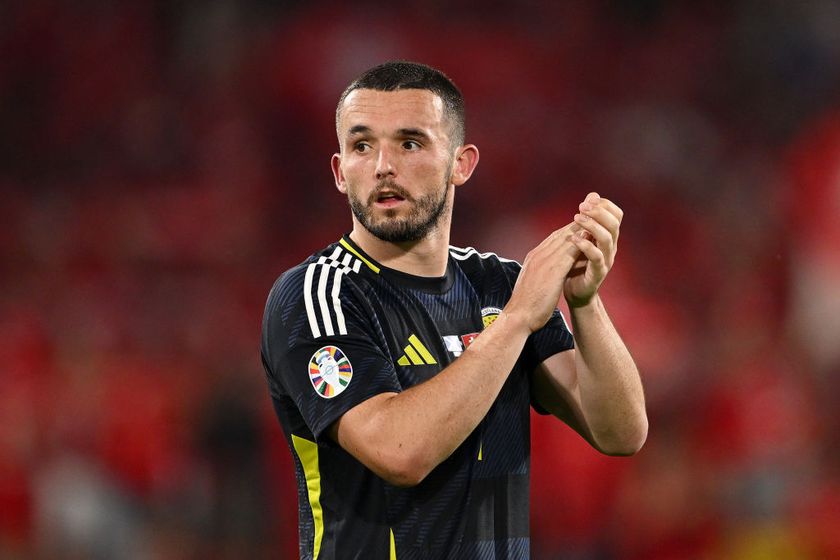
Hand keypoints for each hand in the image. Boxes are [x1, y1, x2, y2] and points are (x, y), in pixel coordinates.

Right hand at [506, 222, 582, 332]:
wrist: (518, 316)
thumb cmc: (526, 304)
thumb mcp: (532, 282)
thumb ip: (540, 271)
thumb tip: (547, 271)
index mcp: (534, 258)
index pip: (553, 239)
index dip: (568, 231)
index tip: (580, 224)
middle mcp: (538, 255)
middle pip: (560, 234)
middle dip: (576, 224)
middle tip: (591, 216)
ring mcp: (544, 261)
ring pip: (565, 239)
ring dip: (580, 230)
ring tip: (595, 222)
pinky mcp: (552, 270)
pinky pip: (569, 253)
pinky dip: (580, 244)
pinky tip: (591, 240)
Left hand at [565, 192, 621, 307]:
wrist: (574, 291)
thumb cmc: (576, 262)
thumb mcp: (581, 237)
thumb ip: (587, 218)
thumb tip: (592, 194)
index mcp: (608, 236)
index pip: (616, 215)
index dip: (604, 205)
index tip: (588, 200)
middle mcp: (611, 247)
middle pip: (614, 224)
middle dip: (598, 212)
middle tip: (581, 207)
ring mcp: (606, 260)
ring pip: (607, 238)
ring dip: (592, 225)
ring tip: (576, 218)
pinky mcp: (598, 273)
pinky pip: (596, 257)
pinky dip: (585, 245)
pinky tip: (573, 238)